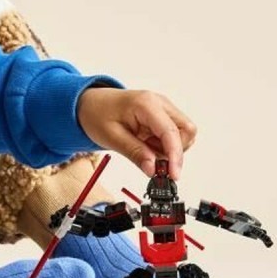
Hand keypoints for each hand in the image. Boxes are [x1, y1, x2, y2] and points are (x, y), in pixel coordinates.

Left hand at [77, 87, 196, 178]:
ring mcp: (163, 107)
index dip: (175, 156)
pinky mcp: (162, 115)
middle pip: (186, 131)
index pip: (171, 132)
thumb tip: (153, 169)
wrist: (90, 103)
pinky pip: (174, 133)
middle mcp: (159, 102)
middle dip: (175, 151)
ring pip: (183, 133)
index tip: (173, 175)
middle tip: (154, 161)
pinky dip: (164, 145)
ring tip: (143, 147)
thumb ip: (134, 153)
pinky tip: (146, 144)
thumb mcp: (111, 137)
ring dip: (169, 148)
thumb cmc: (97, 114)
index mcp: (146, 104)